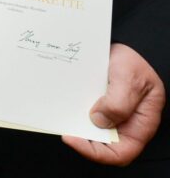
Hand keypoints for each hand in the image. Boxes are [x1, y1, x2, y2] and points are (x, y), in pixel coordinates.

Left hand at [62, 43, 165, 164]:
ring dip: (73, 122)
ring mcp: (108, 115)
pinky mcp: (95, 103)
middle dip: (80, 136)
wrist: (125, 45)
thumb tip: (98, 120)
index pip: (120, 153)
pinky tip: (62, 100)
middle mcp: (123, 124)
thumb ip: (119, 102)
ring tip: (58, 112)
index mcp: (140, 125)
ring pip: (89, 128)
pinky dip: (72, 108)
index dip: (96, 152)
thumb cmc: (135, 62)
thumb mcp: (131, 79)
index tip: (73, 138)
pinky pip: (82, 111)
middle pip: (100, 143)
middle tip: (60, 124)